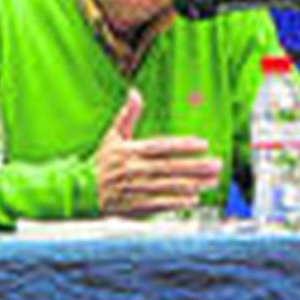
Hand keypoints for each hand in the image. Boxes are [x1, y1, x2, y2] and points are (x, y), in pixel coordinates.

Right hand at [95, 89, 222, 216]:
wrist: (82, 191)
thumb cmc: (101, 163)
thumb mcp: (112, 137)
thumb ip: (127, 115)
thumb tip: (134, 92)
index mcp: (128, 151)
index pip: (161, 146)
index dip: (183, 145)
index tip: (204, 144)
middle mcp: (132, 169)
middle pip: (169, 167)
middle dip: (195, 166)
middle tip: (217, 164)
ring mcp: (133, 189)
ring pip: (167, 186)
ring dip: (191, 184)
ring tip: (211, 181)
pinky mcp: (132, 206)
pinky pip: (158, 205)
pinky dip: (176, 203)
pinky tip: (193, 200)